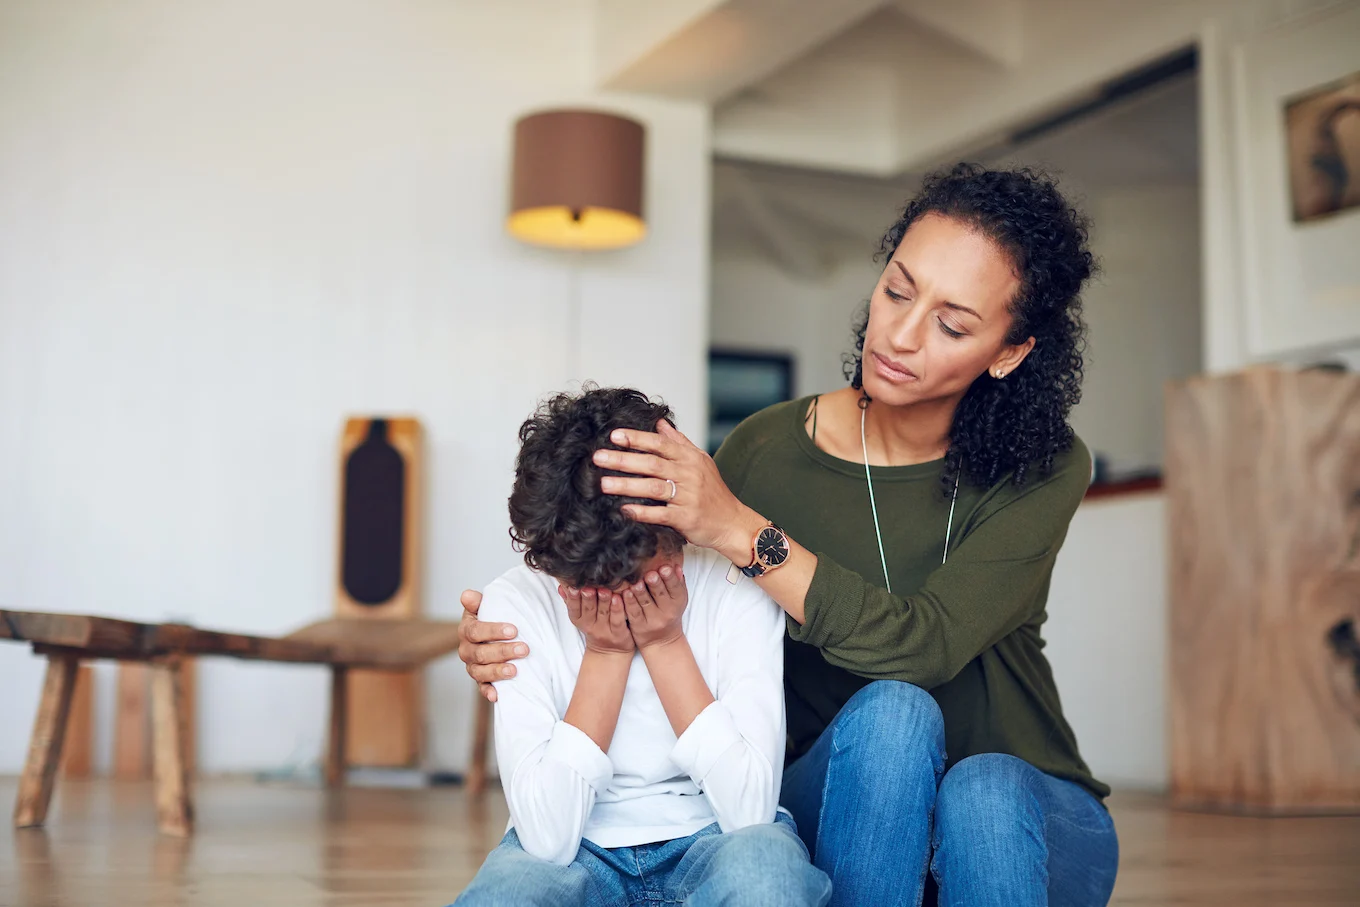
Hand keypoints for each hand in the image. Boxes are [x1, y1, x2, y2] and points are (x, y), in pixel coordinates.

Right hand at [458, 589, 528, 702]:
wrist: (494, 636)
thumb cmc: (492, 619)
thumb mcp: (486, 607)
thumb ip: (477, 602)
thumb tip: (467, 595)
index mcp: (466, 630)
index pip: (475, 631)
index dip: (493, 631)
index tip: (514, 630)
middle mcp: (466, 650)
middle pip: (480, 653)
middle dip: (503, 651)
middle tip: (524, 649)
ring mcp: (473, 667)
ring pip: (481, 672)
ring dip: (497, 671)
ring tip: (515, 670)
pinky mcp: (480, 681)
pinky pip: (481, 688)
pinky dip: (488, 692)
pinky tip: (497, 696)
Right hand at [560, 586, 634, 655]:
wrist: (609, 652)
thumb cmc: (595, 628)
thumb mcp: (580, 617)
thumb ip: (571, 601)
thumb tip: (561, 587)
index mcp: (580, 620)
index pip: (573, 609)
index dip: (573, 599)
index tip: (572, 587)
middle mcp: (591, 627)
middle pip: (589, 610)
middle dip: (588, 598)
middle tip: (588, 588)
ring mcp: (606, 631)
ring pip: (604, 614)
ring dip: (604, 601)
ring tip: (604, 590)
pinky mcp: (619, 634)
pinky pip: (618, 621)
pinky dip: (618, 609)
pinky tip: (619, 598)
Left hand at [592, 420, 765, 563]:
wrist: (732, 522)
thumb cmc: (713, 491)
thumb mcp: (700, 461)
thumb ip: (679, 442)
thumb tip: (659, 423)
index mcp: (690, 459)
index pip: (660, 444)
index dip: (637, 439)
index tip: (614, 436)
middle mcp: (689, 475)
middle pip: (652, 464)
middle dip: (623, 460)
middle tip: (598, 457)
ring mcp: (688, 497)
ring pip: (654, 487)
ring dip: (627, 485)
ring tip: (604, 483)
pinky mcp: (686, 518)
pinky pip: (660, 514)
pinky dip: (642, 512)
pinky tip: (624, 510)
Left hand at [621, 565, 688, 649]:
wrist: (662, 641)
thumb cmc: (669, 614)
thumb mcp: (677, 600)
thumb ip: (677, 584)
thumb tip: (676, 566)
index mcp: (678, 602)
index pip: (675, 588)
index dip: (670, 578)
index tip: (665, 568)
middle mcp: (667, 612)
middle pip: (660, 595)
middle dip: (655, 584)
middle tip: (650, 574)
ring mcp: (652, 620)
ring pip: (645, 603)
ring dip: (640, 592)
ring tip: (637, 582)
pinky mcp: (639, 626)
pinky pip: (633, 612)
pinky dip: (629, 602)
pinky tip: (626, 592)